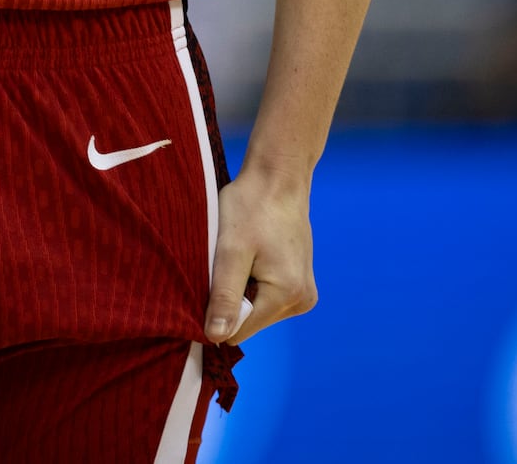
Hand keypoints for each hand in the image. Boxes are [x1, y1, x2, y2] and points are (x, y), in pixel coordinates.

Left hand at [205, 167, 314, 346]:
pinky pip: (266, 296)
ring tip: (242, 254)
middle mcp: (302, 300)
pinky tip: (253, 255)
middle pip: (250, 321)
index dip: (217, 311)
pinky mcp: (300, 283)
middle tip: (228, 260)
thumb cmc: (251, 206)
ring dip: (241, 287)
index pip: (239, 331)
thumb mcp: (230, 251)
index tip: (211, 279)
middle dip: (232, 297)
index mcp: (287, 295)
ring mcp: (304, 292)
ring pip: (256, 309)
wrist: (278, 178)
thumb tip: (216, 338)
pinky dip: (252, 281)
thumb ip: (224, 296)